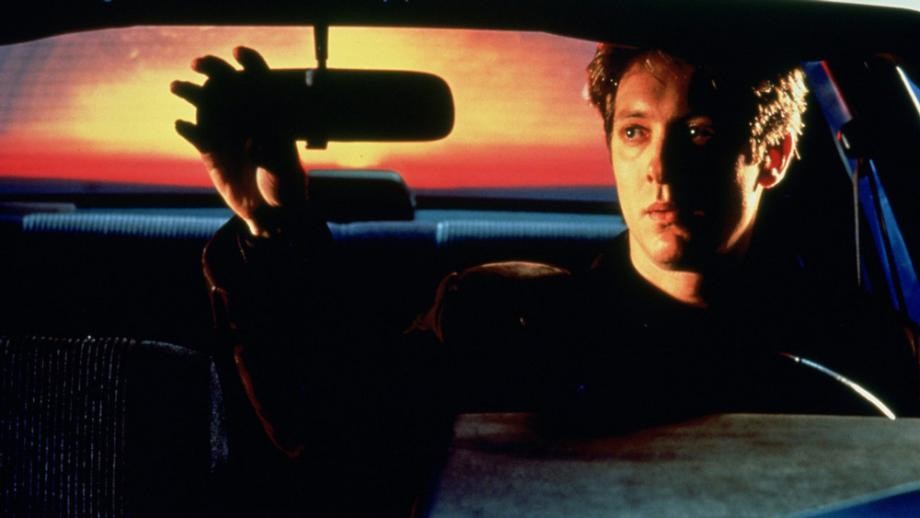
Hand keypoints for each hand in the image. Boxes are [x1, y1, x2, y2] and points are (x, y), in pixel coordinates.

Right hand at [172, 47, 307, 236]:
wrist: (272, 214)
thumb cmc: (286, 188)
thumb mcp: (285, 170)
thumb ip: (271, 153)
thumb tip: (253, 141)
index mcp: (269, 115)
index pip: (260, 80)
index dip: (250, 63)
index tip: (237, 53)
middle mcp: (246, 118)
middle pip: (227, 85)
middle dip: (212, 69)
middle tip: (198, 64)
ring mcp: (226, 132)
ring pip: (206, 104)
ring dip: (190, 92)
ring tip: (176, 86)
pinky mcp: (210, 151)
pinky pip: (195, 134)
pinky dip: (187, 128)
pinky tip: (181, 125)